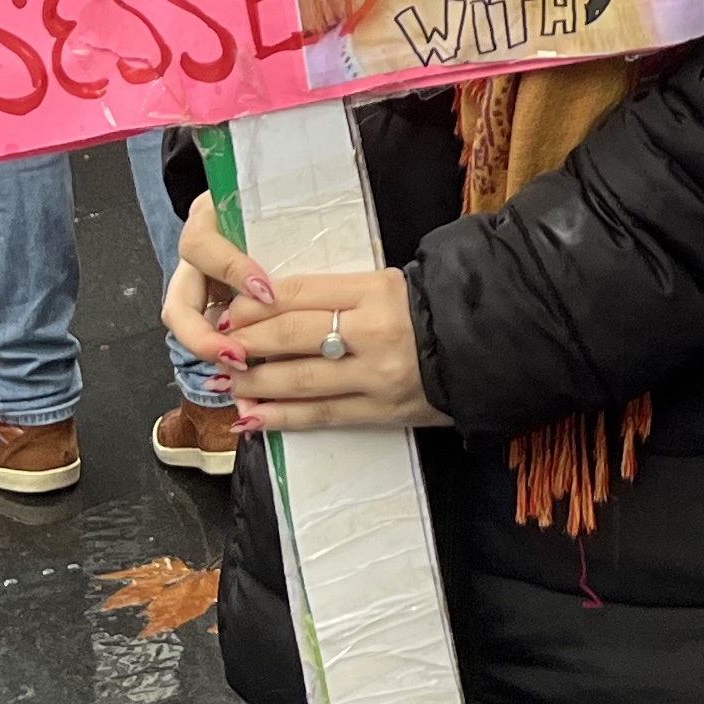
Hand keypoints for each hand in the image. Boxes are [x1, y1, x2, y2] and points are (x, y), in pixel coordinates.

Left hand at [212, 263, 438, 433]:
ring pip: (301, 379)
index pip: (301, 294)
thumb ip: (337, 293)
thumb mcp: (388, 285)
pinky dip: (283, 417)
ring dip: (256, 383)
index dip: (256, 304)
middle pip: (294, 334)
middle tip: (217, 347)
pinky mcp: (380, 412)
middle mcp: (373, 332)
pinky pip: (322, 415)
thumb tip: (274, 305)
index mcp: (375, 290)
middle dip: (248, 342)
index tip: (229, 311)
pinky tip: (252, 418)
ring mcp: (376, 376)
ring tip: (228, 384)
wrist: (486, 347)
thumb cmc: (431, 310)